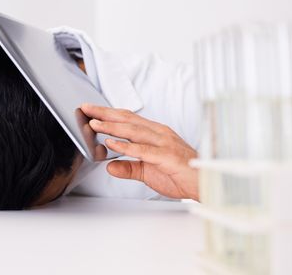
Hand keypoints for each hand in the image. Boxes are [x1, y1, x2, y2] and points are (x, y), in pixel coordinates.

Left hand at [80, 104, 198, 200]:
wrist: (205, 184)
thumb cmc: (180, 175)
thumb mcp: (147, 172)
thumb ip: (128, 168)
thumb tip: (109, 167)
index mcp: (154, 133)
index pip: (127, 119)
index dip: (108, 114)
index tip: (91, 110)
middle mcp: (158, 133)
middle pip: (127, 120)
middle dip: (105, 113)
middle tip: (86, 109)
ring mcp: (163, 143)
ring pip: (133, 131)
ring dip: (111, 126)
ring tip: (94, 123)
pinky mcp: (166, 156)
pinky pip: (142, 149)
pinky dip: (125, 146)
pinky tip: (111, 143)